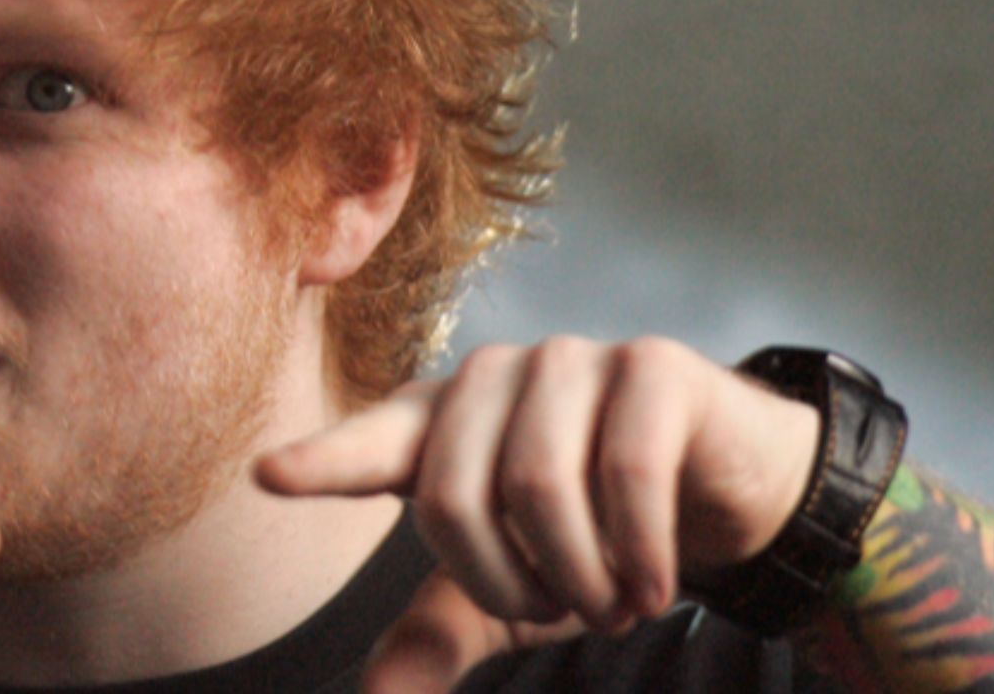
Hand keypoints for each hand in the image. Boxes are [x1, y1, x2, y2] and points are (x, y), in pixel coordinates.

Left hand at [256, 336, 818, 693]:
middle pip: (454, 496)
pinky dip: (637, 551)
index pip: (374, 442)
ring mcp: (571, 360)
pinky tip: (653, 585)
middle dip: (507, 583)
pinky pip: (625, 471)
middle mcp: (494, 377)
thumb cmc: (595, 537)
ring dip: (578, 575)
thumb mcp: (513, 598)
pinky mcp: (651, 365)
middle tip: (562, 610)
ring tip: (611, 601)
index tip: (267, 475)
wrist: (725, 492)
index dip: (323, 461)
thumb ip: (439, 635)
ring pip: (538, 485)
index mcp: (443, 423)